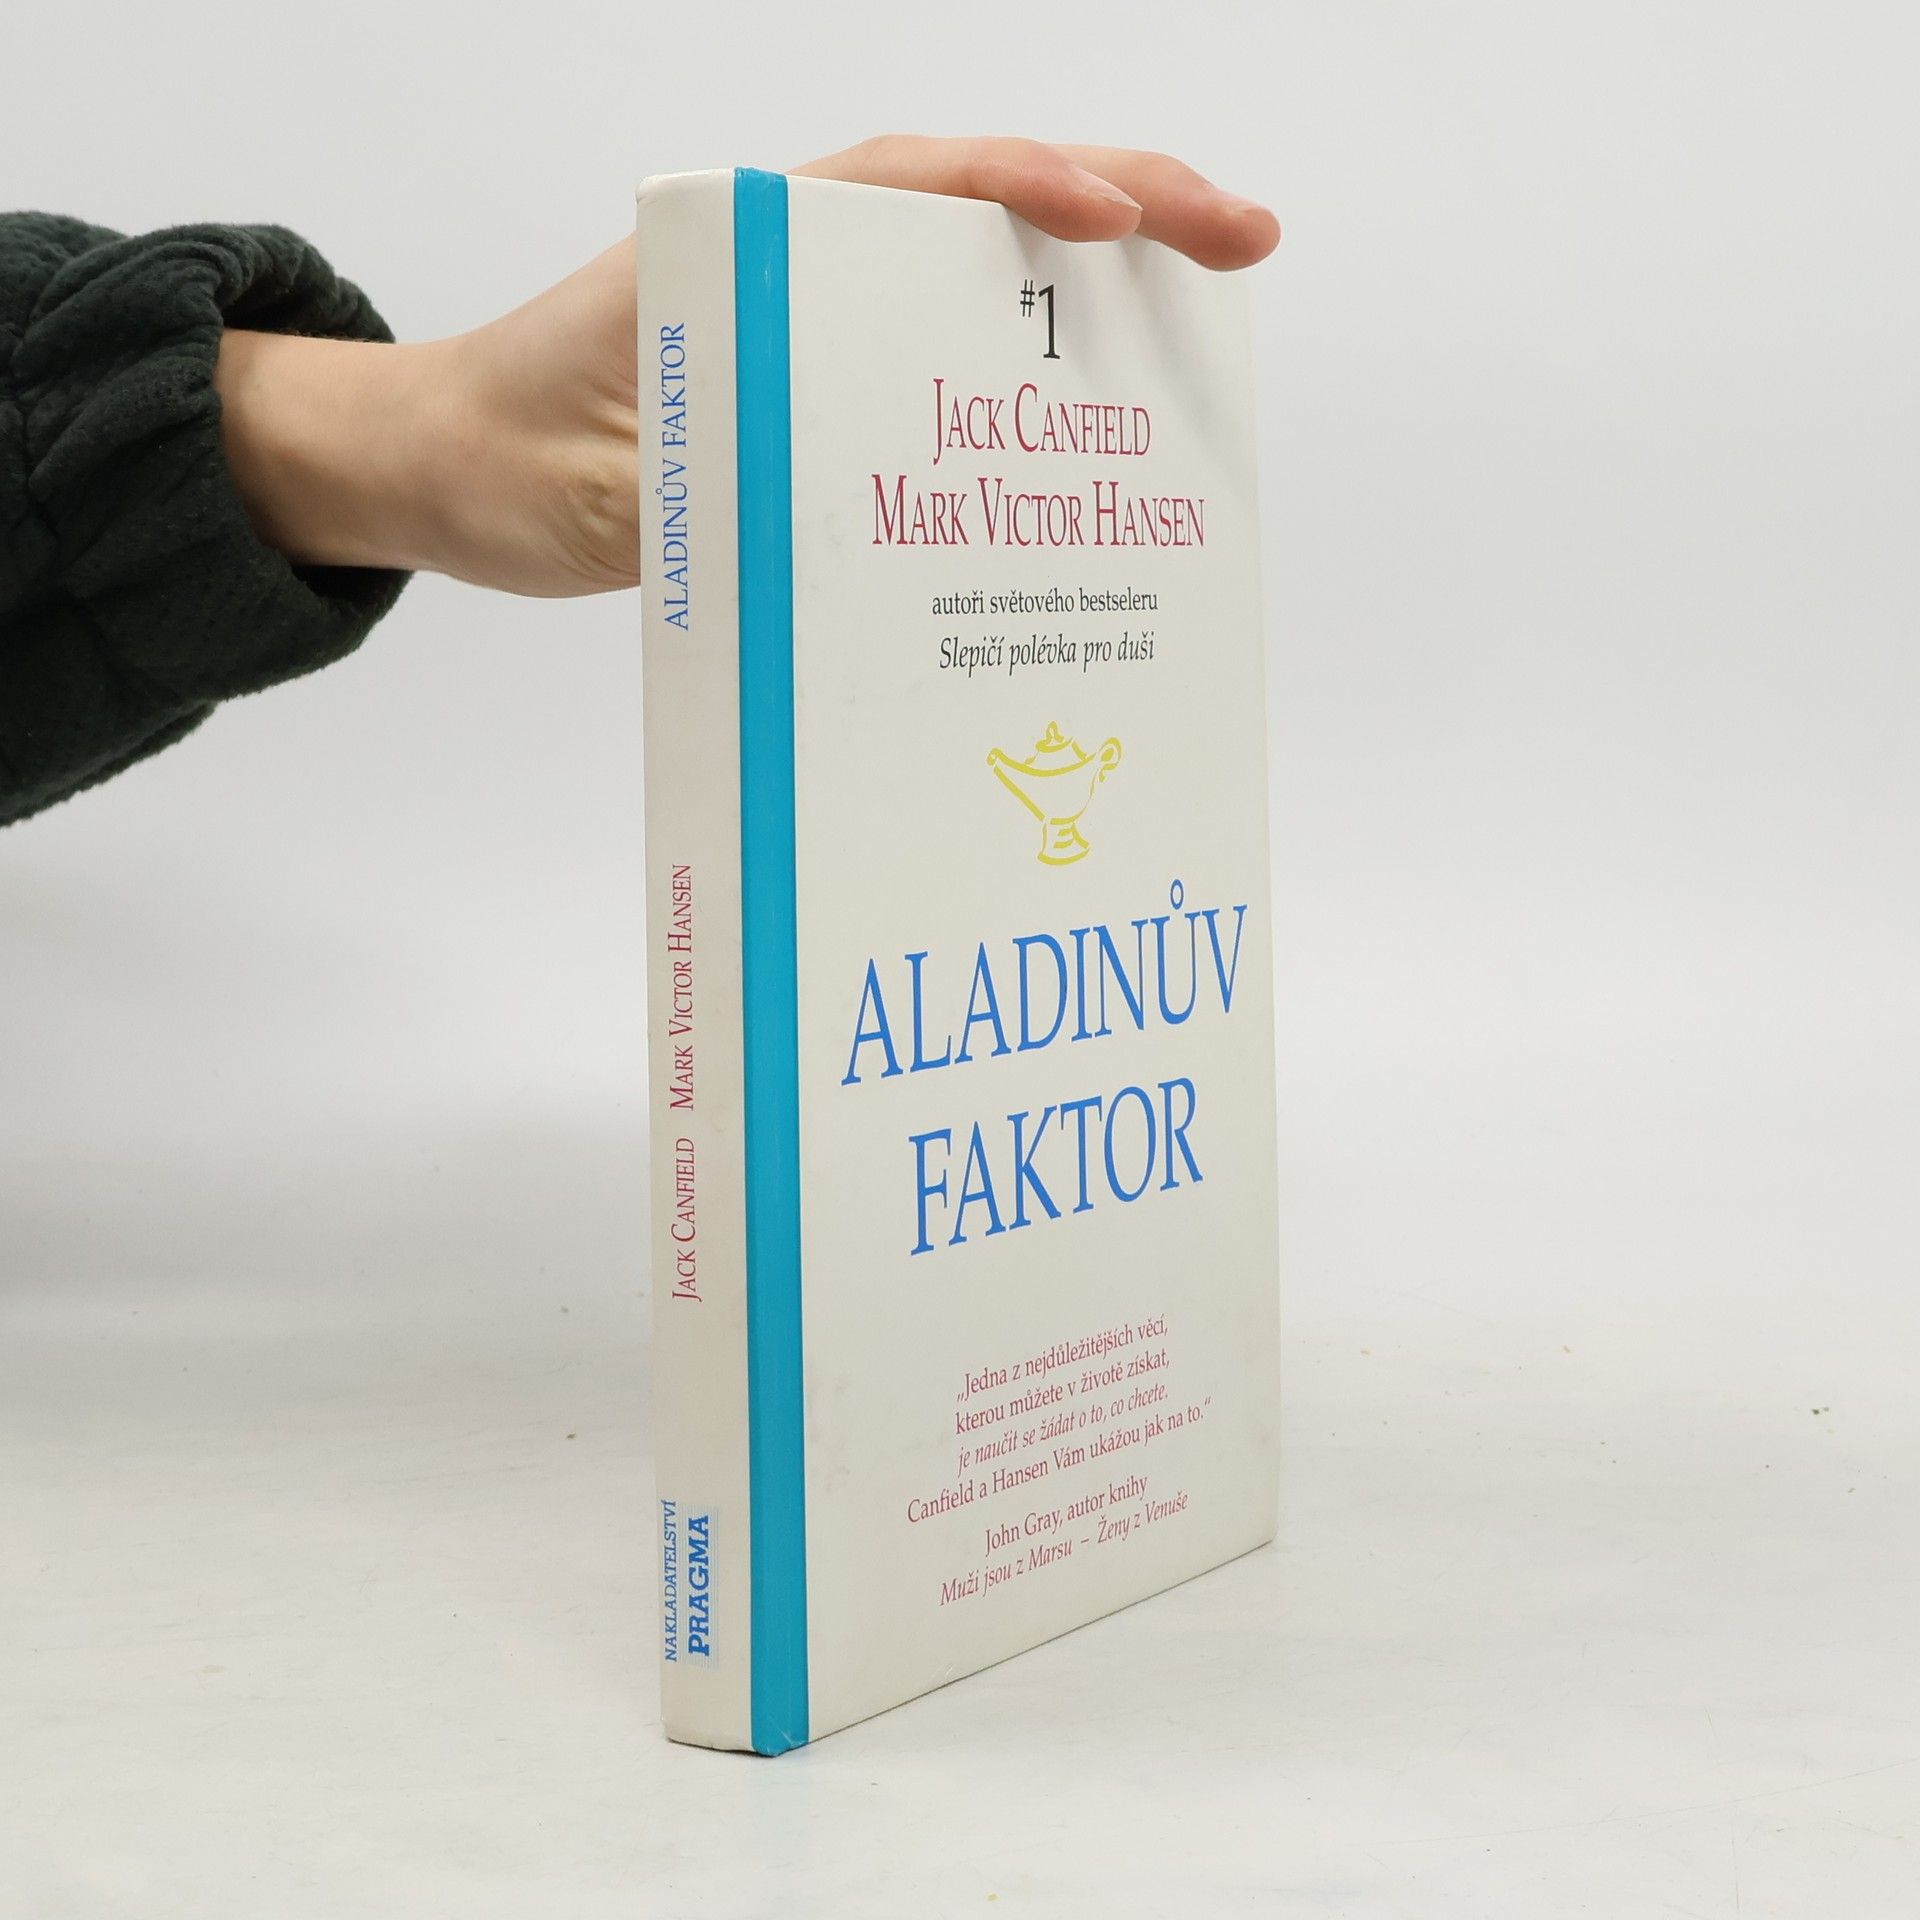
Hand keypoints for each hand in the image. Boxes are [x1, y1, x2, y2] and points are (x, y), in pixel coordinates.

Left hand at [216, 139, 1279, 596]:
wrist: (445, 471)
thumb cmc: (502, 460)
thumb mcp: (598, 490)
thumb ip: (710, 495)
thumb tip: (845, 525)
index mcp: (736, 250)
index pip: (905, 184)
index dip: (1021, 189)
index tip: (1112, 223)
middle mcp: (789, 262)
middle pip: (976, 206)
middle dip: (1120, 211)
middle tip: (1244, 239)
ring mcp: (810, 320)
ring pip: (972, 276)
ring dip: (1094, 287)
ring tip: (1212, 307)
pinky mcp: (815, 386)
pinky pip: (938, 358)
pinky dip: (1023, 367)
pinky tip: (1092, 408)